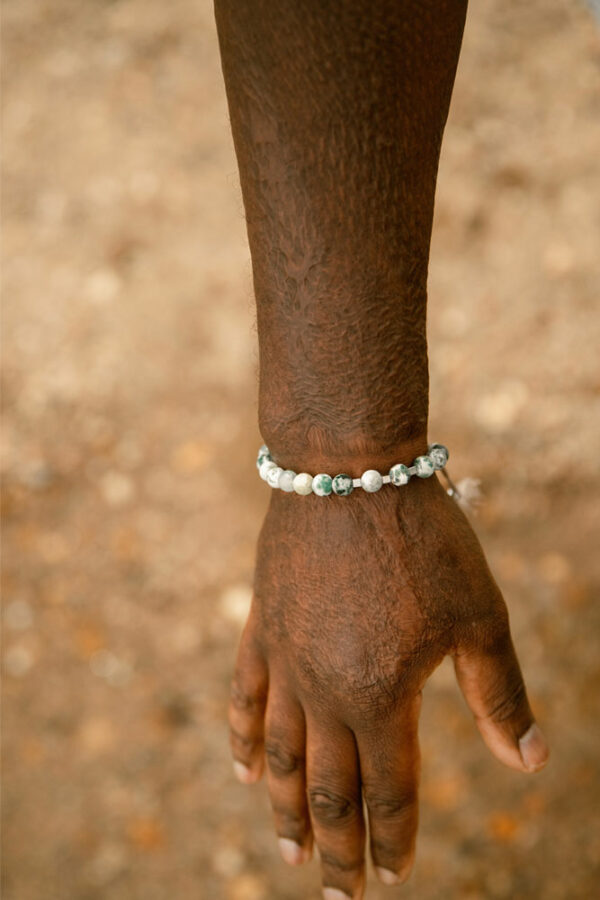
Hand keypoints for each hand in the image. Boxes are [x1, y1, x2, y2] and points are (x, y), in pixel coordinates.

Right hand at [228, 473, 548, 898]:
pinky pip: (246, 697)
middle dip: (337, 848)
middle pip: (328, 789)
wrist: (349, 469)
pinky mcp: (263, 627)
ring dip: (283, 811)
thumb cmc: (424, 538)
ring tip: (287, 854)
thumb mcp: (479, 614)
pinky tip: (242, 770)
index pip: (390, 791)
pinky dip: (243, 740)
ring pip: (280, 756)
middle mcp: (325, 690)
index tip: (395, 878)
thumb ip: (499, 694)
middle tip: (338, 894)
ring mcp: (286, 660)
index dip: (395, 840)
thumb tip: (530, 764)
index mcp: (382, 695)